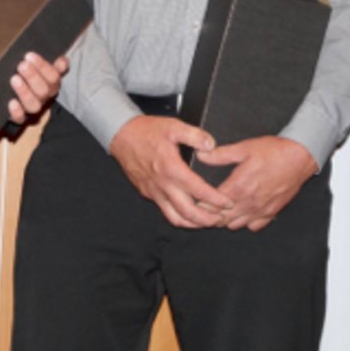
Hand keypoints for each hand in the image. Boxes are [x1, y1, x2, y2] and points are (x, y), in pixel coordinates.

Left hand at [7, 52, 68, 122]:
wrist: (16, 101)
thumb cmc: (30, 79)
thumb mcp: (40, 69)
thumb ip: (54, 65)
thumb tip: (64, 61)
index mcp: (50, 85)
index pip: (53, 77)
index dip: (43, 67)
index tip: (29, 56)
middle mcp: (43, 98)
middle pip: (43, 91)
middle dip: (33, 77)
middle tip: (21, 65)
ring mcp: (32, 109)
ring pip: (33, 105)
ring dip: (25, 92)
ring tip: (14, 79)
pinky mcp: (19, 119)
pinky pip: (20, 119)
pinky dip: (17, 111)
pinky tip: (12, 102)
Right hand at [107, 115, 230, 227]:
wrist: (121, 135)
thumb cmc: (146, 131)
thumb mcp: (173, 126)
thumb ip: (194, 135)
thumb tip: (211, 145)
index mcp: (172, 169)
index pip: (199, 191)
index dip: (216, 200)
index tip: (227, 202)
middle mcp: (163, 185)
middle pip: (188, 213)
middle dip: (207, 220)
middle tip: (221, 219)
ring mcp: (154, 192)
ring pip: (175, 218)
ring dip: (193, 224)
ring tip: (206, 222)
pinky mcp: (148, 193)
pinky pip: (165, 211)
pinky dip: (179, 216)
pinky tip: (188, 213)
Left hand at [196, 136, 315, 230]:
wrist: (300, 157)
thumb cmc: (273, 151)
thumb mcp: (244, 148)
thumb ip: (220, 154)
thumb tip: (201, 154)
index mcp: (239, 187)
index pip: (211, 204)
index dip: (200, 203)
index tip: (193, 199)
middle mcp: (248, 202)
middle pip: (221, 218)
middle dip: (209, 214)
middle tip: (203, 206)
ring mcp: (260, 210)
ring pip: (235, 225)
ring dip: (225, 219)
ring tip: (219, 209)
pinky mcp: (271, 212)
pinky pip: (253, 227)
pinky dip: (244, 223)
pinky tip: (241, 213)